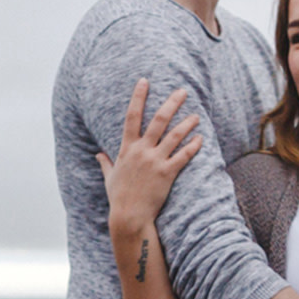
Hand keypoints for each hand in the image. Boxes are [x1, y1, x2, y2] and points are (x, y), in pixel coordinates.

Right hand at [97, 79, 201, 236]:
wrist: (129, 216)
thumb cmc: (119, 198)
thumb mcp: (109, 178)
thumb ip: (105, 163)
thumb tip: (98, 155)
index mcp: (127, 149)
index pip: (132, 117)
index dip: (138, 97)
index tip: (144, 81)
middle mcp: (141, 151)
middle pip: (158, 120)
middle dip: (171, 103)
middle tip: (183, 91)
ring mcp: (154, 161)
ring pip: (174, 136)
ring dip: (187, 124)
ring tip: (196, 116)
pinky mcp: (167, 173)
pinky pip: (183, 155)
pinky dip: (193, 146)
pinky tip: (200, 139)